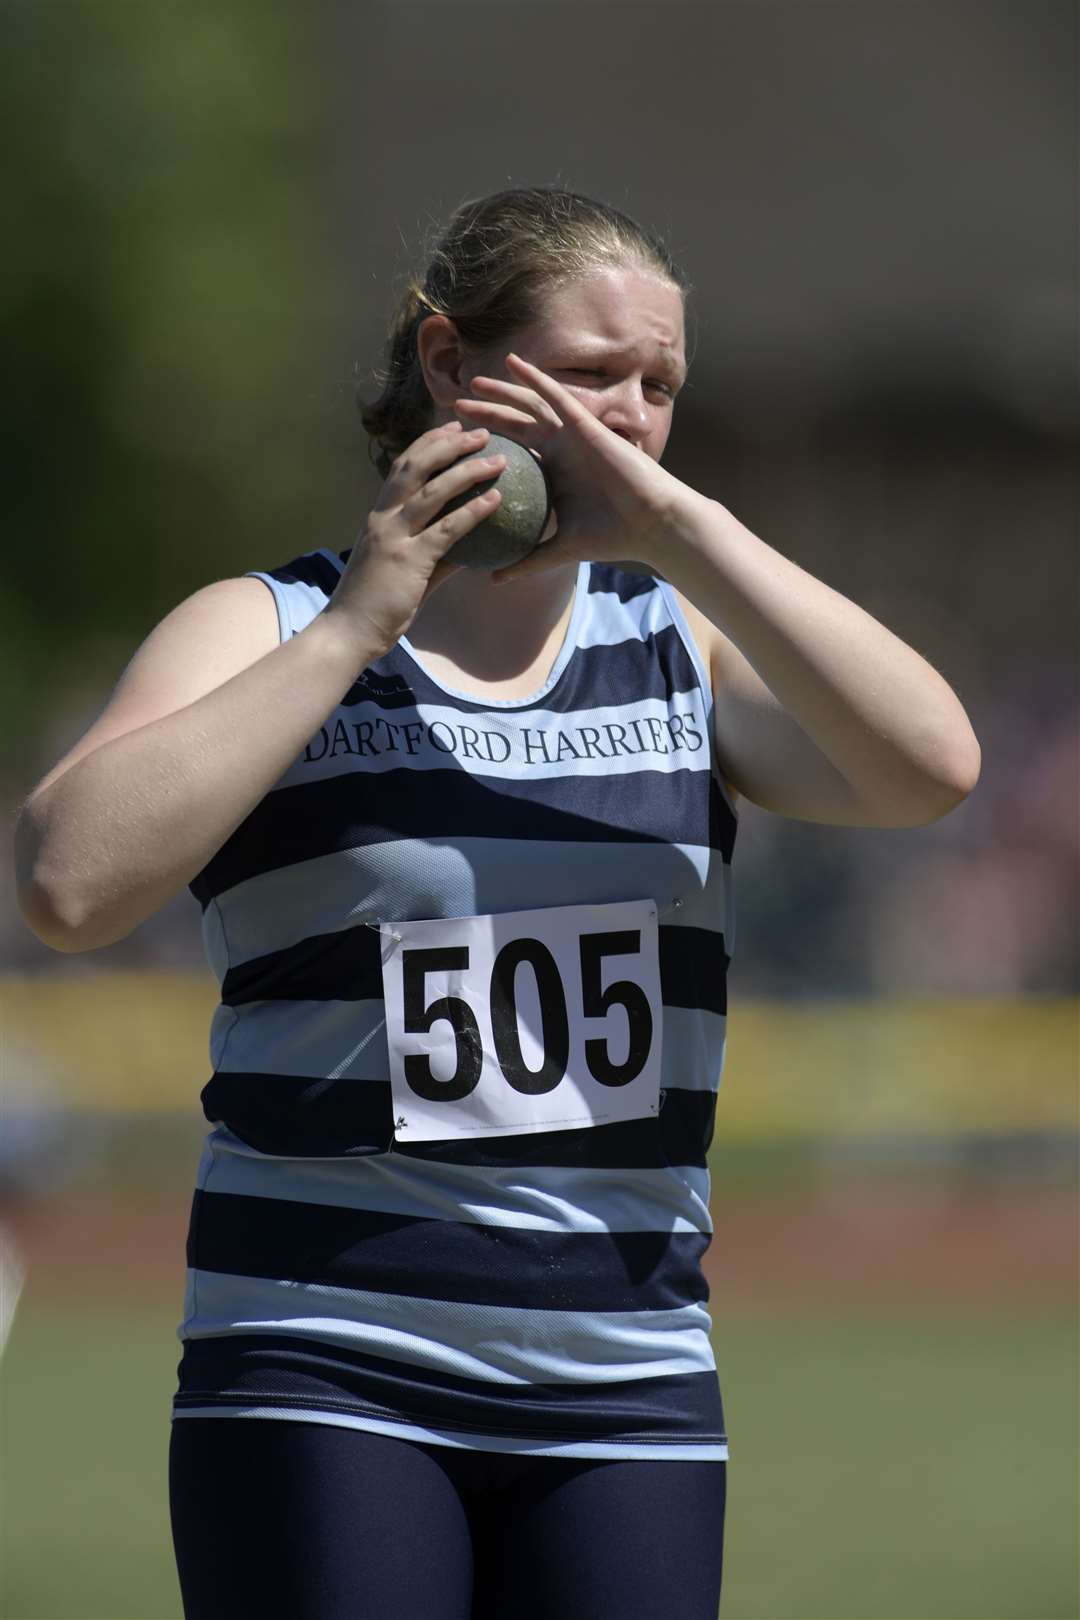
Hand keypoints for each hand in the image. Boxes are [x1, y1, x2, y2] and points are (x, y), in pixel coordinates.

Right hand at [326, 423, 505, 650]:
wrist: (348, 632)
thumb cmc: (374, 606)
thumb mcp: (403, 572)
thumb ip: (433, 556)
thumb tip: (467, 550)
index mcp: (379, 517)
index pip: (402, 467)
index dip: (428, 444)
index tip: (452, 429)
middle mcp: (383, 519)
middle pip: (416, 466)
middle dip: (450, 444)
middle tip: (482, 433)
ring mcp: (395, 537)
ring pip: (434, 491)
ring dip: (468, 470)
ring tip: (498, 459)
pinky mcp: (409, 560)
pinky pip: (447, 529)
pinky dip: (473, 511)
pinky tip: (496, 501)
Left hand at [454, 353, 686, 580]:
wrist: (651, 524)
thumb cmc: (613, 535)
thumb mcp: (559, 548)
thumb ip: (527, 560)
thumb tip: (494, 581)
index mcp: (553, 473)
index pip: (513, 454)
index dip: (486, 447)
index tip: (457, 446)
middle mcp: (560, 450)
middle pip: (515, 426)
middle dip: (486, 415)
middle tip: (455, 407)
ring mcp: (573, 435)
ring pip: (531, 405)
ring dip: (503, 392)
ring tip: (473, 383)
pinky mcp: (587, 426)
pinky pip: (557, 396)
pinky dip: (536, 379)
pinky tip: (514, 364)